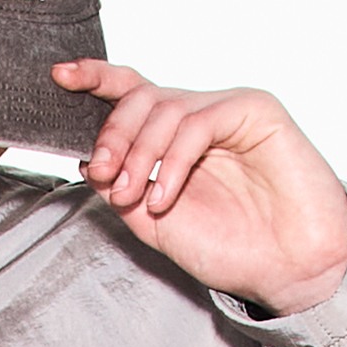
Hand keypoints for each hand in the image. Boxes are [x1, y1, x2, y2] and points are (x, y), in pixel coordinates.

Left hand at [50, 59, 346, 314]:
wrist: (287, 270)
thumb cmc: (229, 248)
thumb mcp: (154, 224)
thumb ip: (120, 189)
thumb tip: (85, 158)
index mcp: (173, 137)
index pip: (130, 93)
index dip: (96, 78)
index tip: (60, 77)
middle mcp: (198, 116)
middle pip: (141, 97)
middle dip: (113, 133)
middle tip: (102, 173)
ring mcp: (226, 110)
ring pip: (166, 108)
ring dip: (139, 153)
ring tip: (133, 196)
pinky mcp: (255, 111)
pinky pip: (198, 123)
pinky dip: (173, 161)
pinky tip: (162, 197)